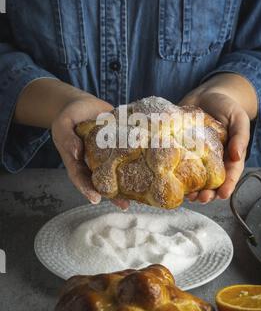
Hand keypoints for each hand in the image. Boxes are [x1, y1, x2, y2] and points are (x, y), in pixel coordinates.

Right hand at [15, 78, 128, 208]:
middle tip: (124, 205)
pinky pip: (128, 156)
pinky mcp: (120, 146)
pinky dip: (137, 164)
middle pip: (101, 182)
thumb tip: (77, 153)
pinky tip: (149, 171)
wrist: (84, 105)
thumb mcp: (63, 124)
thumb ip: (67, 138)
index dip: (87, 189)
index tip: (95, 199)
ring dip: (127, 186)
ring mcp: (107, 156)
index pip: (80, 178)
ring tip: (140, 198)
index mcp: (77, 161)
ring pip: (117, 173)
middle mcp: (93, 162)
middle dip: (112, 195)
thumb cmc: (69, 115)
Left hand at [179, 73, 257, 202]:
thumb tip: (238, 155)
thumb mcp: (239, 118)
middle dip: (207, 193)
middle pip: (211, 182)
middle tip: (201, 198)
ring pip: (194, 178)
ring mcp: (196, 157)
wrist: (206, 94)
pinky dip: (174, 173)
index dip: (227, 186)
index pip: (230, 175)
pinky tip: (170, 179)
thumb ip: (240, 136)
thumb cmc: (227, 107)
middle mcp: (213, 161)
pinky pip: (178, 164)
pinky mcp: (181, 150)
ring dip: (191, 189)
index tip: (223, 195)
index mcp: (229, 156)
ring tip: (187, 196)